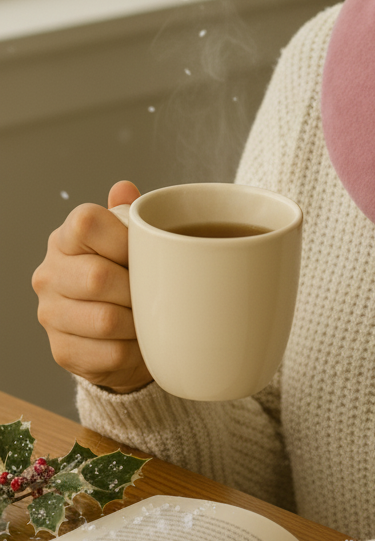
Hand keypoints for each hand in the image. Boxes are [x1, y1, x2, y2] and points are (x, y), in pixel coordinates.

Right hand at [32, 181, 153, 393]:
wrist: (121, 328)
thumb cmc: (130, 272)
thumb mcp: (135, 238)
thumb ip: (131, 213)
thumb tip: (123, 188)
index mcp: (67, 237)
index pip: (87, 223)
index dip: (125, 238)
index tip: (148, 250)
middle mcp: (50, 273)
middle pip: (97, 277)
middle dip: (137, 286)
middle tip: (158, 289)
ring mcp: (50, 314)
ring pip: (104, 319)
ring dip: (139, 320)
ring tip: (152, 314)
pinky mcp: (63, 351)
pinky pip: (109, 352)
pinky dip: (136, 348)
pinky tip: (143, 338)